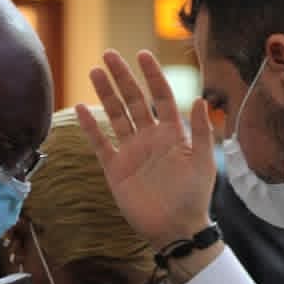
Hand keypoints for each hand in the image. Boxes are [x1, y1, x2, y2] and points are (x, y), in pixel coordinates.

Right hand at [76, 50, 215, 249]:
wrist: (176, 229)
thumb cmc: (194, 197)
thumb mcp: (204, 162)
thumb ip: (203, 131)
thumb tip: (201, 98)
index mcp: (172, 133)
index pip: (161, 96)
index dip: (152, 75)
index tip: (142, 55)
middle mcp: (150, 137)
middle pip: (134, 100)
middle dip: (122, 77)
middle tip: (109, 54)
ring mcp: (131, 151)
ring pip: (115, 116)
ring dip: (105, 95)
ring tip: (95, 71)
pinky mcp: (115, 169)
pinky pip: (100, 143)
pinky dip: (90, 127)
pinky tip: (80, 108)